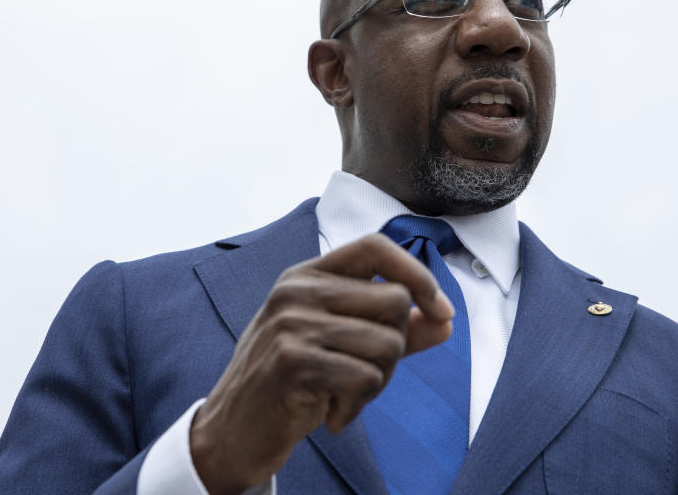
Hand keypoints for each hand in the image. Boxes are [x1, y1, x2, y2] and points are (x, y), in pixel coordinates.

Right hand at [189, 233, 454, 494]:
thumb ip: (392, 330)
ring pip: (387, 342)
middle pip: (394, 300)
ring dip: (378, 382)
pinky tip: (331, 414)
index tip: (440, 309)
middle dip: (395, 347)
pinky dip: (357, 406)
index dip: (418, 273)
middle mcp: (297, 290)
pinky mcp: (291, 361)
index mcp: (308, 275)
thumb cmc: (290, 383)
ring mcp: (291, 323)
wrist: (232, 430)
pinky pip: (365, 377)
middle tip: (364, 374)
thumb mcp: (340, 345)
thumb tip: (444, 321)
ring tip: (344, 395)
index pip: (376, 246)